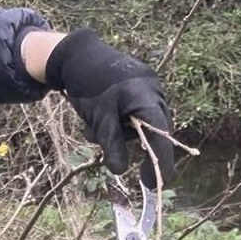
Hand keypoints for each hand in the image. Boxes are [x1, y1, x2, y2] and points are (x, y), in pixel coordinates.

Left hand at [45, 28, 173, 183]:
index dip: (160, 163)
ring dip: (116, 133)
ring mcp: (149, 90)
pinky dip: (117, 122)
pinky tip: (99, 116)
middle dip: (126, 142)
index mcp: (147, 98)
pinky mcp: (140, 89)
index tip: (152, 184)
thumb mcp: (98, 119)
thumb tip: (120, 171)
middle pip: (152, 132)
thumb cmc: (88, 84)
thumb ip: (112, 144)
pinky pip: (135, 115)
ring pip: (139, 126)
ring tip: (92, 123)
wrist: (79, 54)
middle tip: (108, 152)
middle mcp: (154, 93)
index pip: (161, 136)